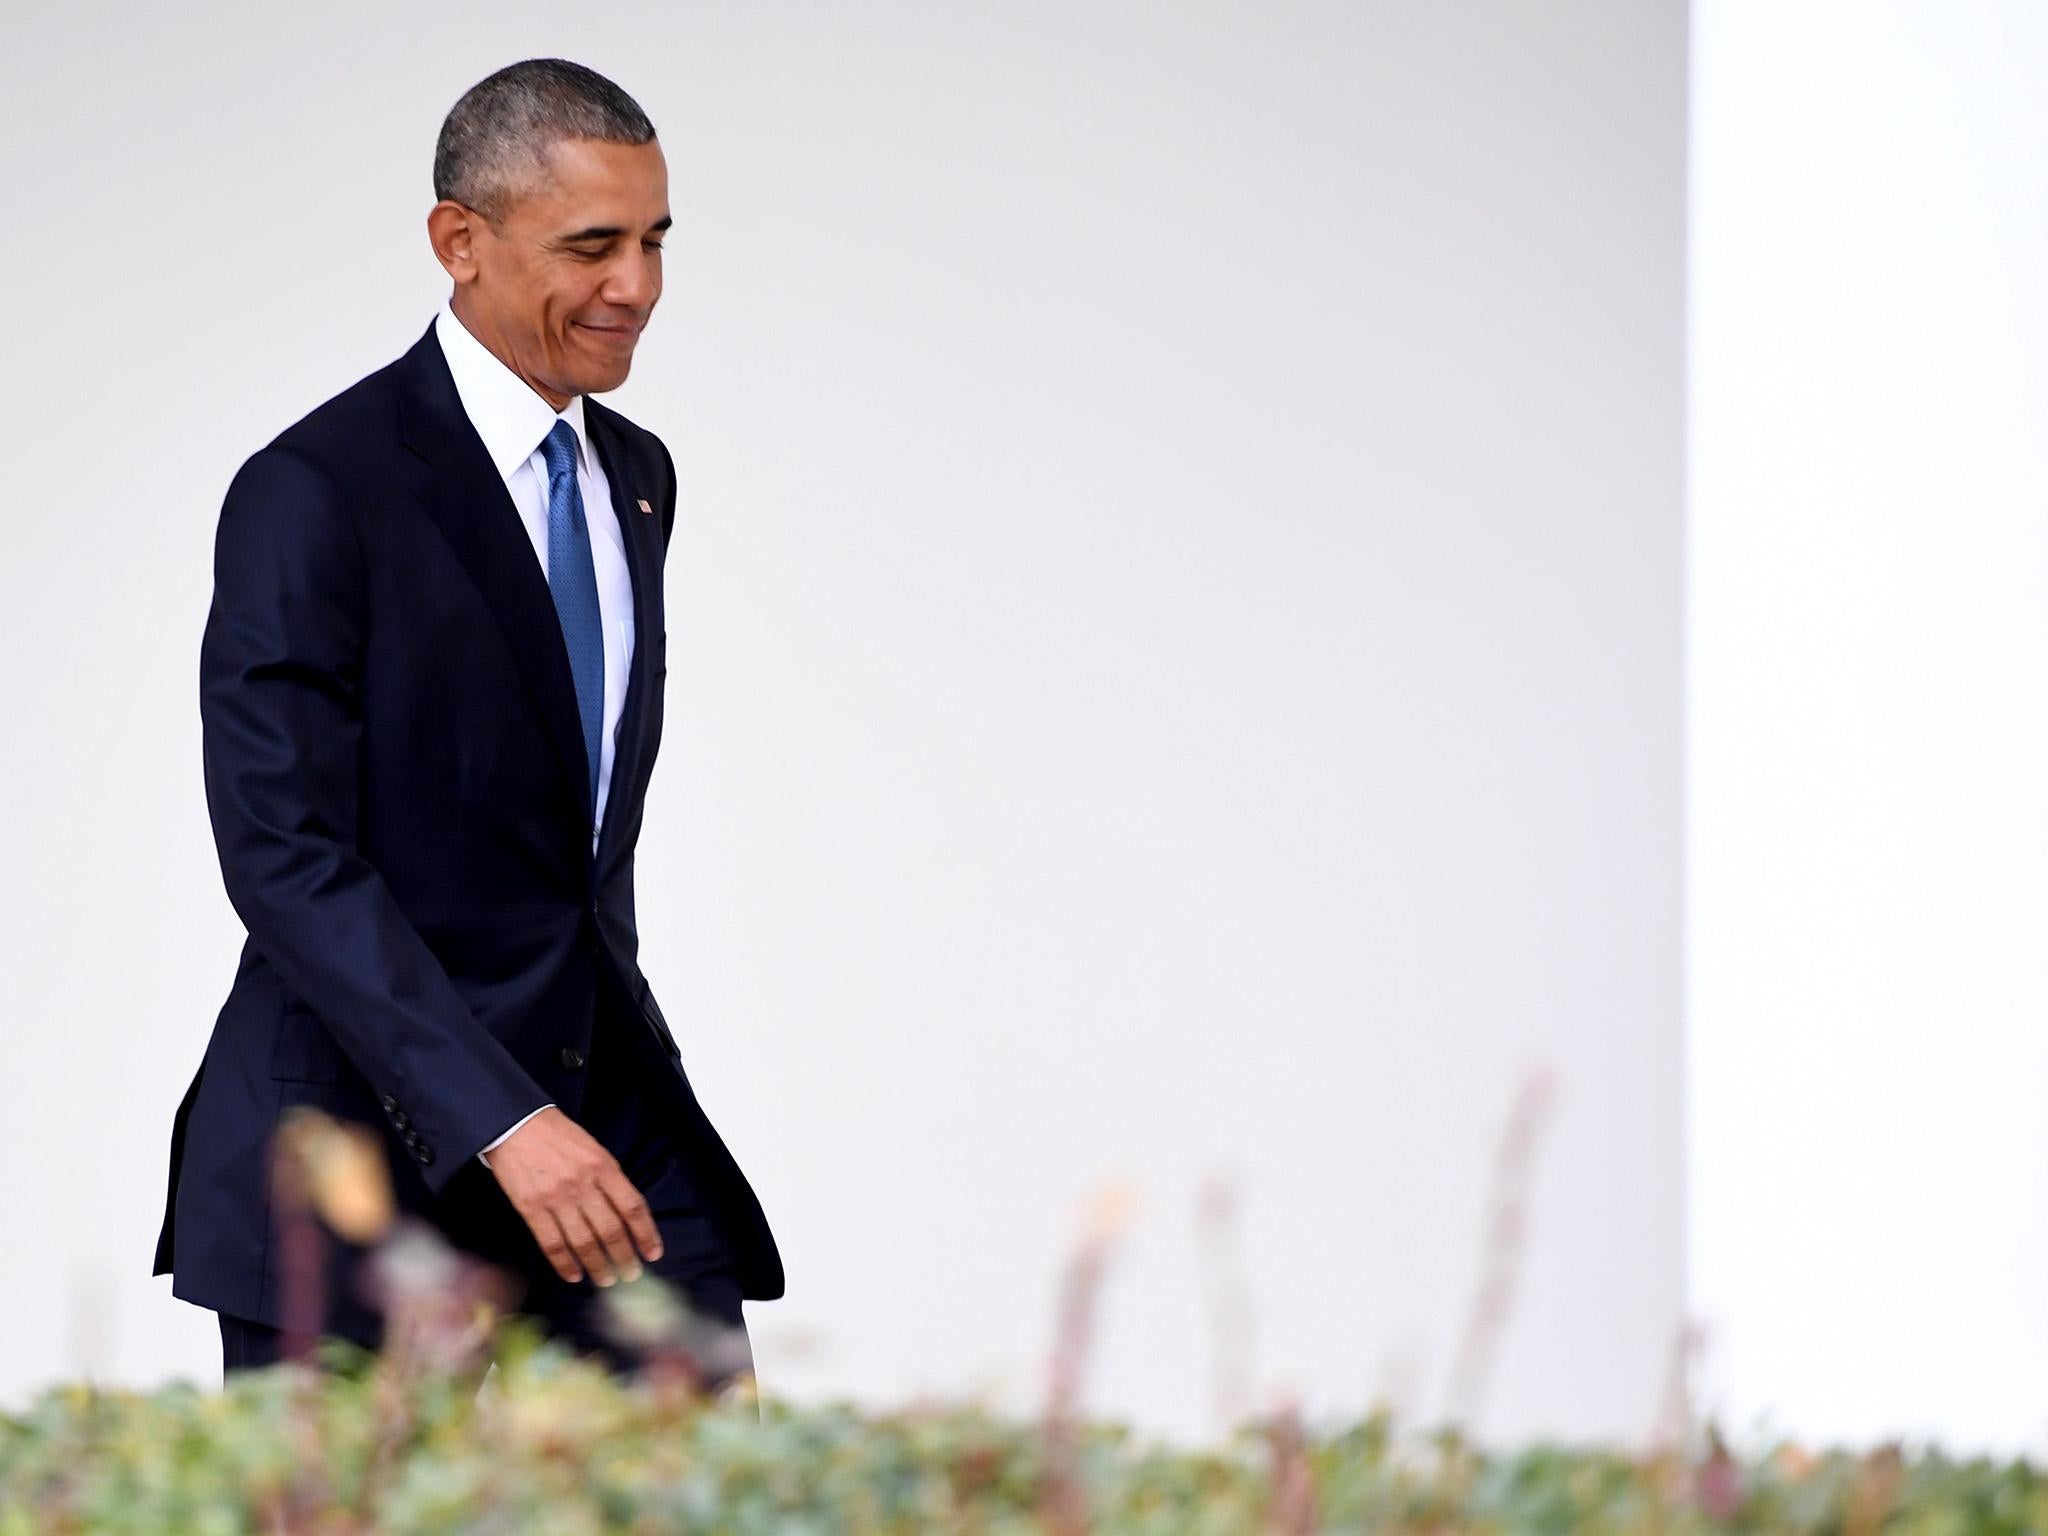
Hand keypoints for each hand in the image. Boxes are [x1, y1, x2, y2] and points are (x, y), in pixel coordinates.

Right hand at [482, 1106, 663, 1285]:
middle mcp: (583, 1184)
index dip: (646, 1233)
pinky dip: (564, 1264)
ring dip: (598, 1265)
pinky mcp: (531, 1208)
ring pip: (583, 1242)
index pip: (632, 1207)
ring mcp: (556, 1198)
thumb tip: (626, 1214)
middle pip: (610, 1230)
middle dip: (624, 1257)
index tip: (653, 1253)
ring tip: (607, 1280)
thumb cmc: (559, 1136)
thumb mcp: (594, 1149)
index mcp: (603, 1167)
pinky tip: (574, 1275)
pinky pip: (552, 1243)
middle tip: (631, 1275)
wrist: (516, 1125)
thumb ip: (610, 1179)